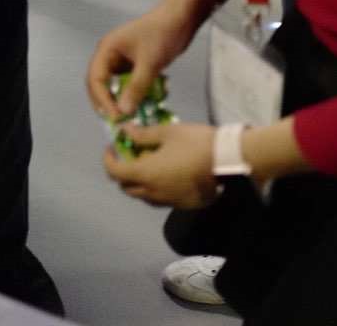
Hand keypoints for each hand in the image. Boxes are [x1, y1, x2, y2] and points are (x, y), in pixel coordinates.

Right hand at [87, 3, 197, 119]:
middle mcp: (110, 55)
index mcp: (107, 50)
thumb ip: (136, 87)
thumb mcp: (150, 63)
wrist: (181, 18)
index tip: (116, 117)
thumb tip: (123, 111)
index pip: (96, 79)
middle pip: (100, 84)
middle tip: (120, 120)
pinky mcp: (134, 64)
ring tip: (131, 116)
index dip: (102, 100)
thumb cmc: (162, 34)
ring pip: (115, 85)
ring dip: (121, 100)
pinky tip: (144, 103)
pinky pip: (128, 83)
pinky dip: (134, 94)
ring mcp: (122, 60)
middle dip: (108, 102)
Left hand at [103, 122, 219, 209]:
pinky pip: (163, 200)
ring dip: (139, 184)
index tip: (111, 149)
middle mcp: (154, 193)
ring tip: (148, 166)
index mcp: (146, 174)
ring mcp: (170, 202)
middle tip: (129, 157)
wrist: (229, 160)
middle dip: (122, 174)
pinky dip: (157, 190)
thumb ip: (142, 134)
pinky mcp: (185, 205)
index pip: (115, 173)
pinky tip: (167, 176)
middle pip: (128, 188)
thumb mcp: (167, 132)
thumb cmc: (195, 143)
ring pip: (145, 197)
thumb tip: (124, 131)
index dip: (108, 160)